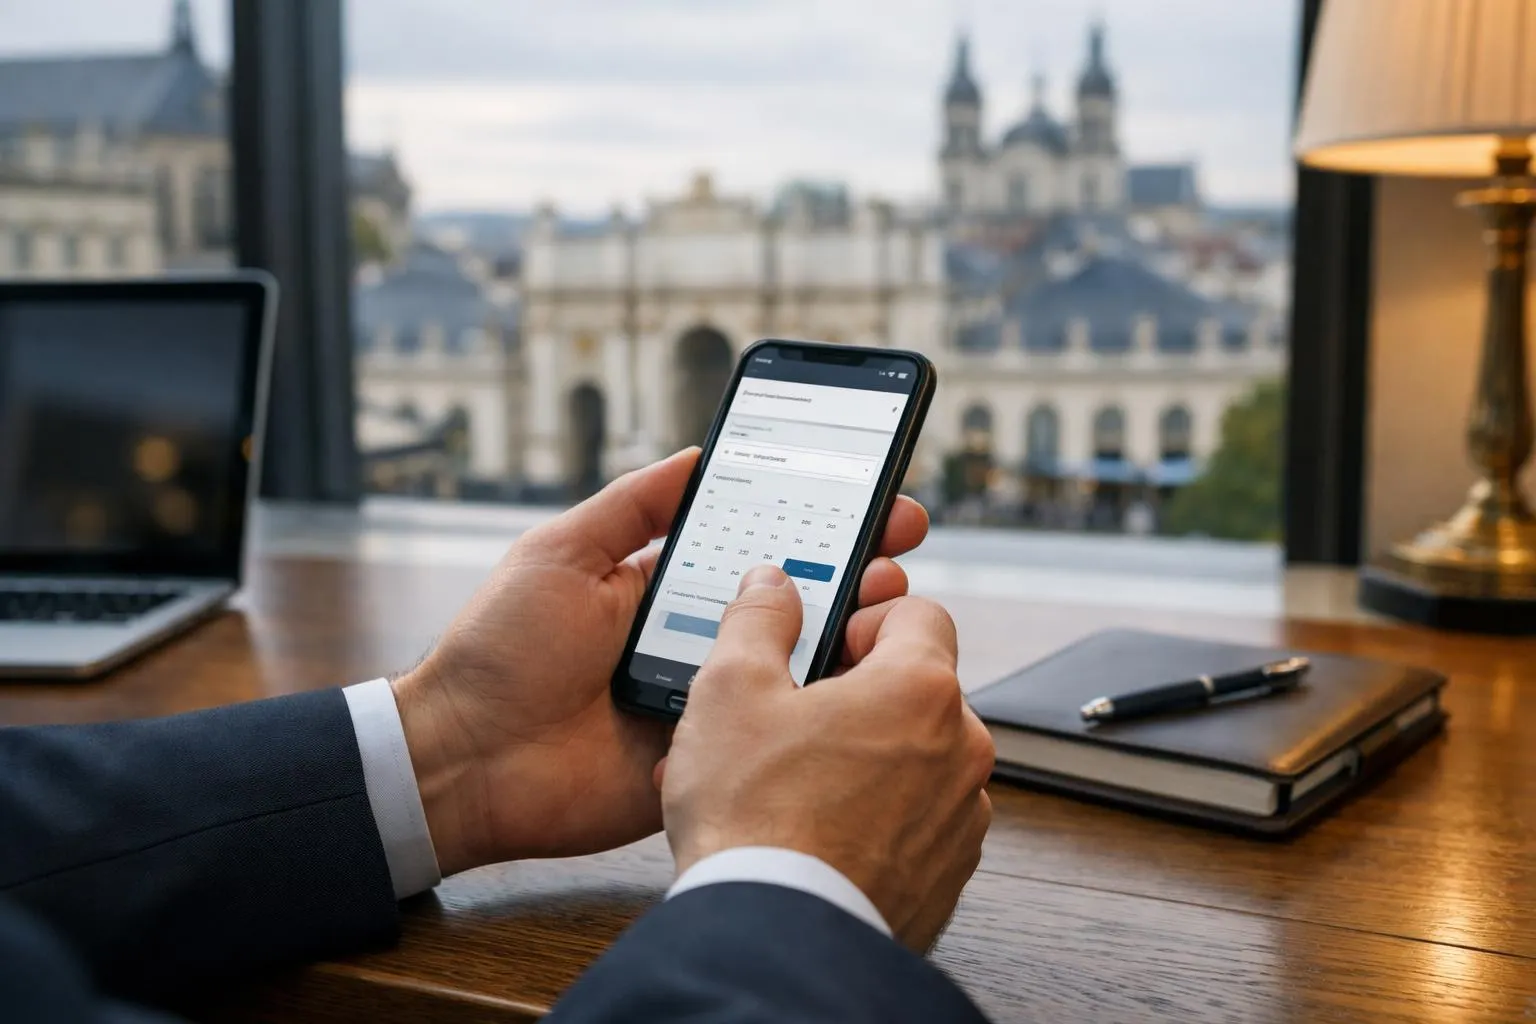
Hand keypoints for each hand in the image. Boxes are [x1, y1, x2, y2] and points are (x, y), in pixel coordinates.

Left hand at [390, 448, 932, 875]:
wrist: (466, 761)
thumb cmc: (500, 652)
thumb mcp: (560, 552)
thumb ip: (631, 505)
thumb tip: (696, 454)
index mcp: (666, 589)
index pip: (756, 546)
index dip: (811, 520)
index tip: (866, 493)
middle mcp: (698, 641)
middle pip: (793, 600)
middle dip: (853, 566)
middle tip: (898, 538)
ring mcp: (709, 700)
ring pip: (796, 664)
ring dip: (851, 629)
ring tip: (891, 598)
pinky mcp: (711, 757)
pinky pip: (774, 732)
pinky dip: (819, 708)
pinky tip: (858, 679)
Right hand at [661, 566, 994, 952]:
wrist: (775, 935)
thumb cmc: (754, 815)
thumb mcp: (730, 689)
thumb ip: (757, 620)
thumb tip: (771, 584)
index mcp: (923, 689)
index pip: (919, 612)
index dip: (864, 620)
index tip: (822, 647)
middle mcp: (961, 750)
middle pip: (915, 689)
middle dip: (855, 695)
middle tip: (790, 718)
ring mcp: (960, 818)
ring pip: (914, 758)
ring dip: (864, 757)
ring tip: (788, 783)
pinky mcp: (946, 874)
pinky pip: (913, 821)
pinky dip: (873, 817)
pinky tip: (811, 829)